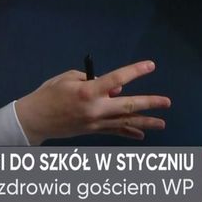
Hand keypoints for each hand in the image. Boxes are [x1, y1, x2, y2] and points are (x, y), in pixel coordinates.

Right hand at [15, 60, 170, 145]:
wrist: (35, 119)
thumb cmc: (48, 94)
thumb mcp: (67, 78)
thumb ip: (91, 80)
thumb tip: (112, 89)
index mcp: (88, 91)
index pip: (117, 79)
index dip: (135, 72)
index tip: (150, 66)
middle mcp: (95, 109)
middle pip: (128, 106)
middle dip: (149, 103)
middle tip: (166, 102)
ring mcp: (95, 123)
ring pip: (125, 122)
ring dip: (145, 122)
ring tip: (162, 123)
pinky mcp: (92, 131)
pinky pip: (114, 132)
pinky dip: (128, 133)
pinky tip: (141, 135)